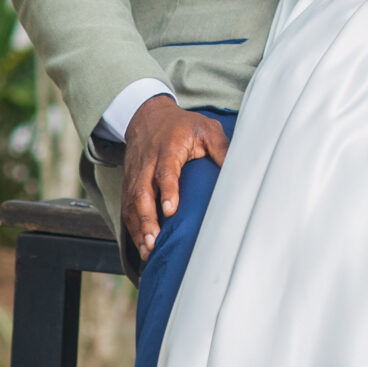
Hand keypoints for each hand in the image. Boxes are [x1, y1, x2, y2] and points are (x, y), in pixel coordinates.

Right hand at [122, 98, 228, 259]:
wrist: (147, 116)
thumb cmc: (182, 125)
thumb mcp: (206, 129)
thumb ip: (221, 148)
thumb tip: (240, 169)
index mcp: (167, 149)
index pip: (165, 172)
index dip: (167, 191)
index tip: (170, 210)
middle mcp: (147, 164)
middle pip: (142, 193)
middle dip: (147, 218)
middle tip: (154, 240)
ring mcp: (135, 175)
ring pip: (132, 203)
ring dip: (139, 228)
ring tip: (148, 250)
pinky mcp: (129, 184)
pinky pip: (127, 207)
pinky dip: (133, 228)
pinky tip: (142, 245)